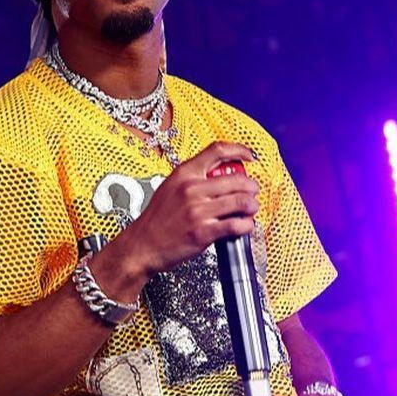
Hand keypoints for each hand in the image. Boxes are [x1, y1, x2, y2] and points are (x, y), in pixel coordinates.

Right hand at [110, 141, 259, 278]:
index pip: (217, 151)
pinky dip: (246, 225)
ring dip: (252, 206)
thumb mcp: (171, 187)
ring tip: (251, 209)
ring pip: (241, 202)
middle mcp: (192, 189)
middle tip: (253, 191)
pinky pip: (236, 225)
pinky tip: (244, 226)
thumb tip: (222, 175)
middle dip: (252, 186)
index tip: (250, 156)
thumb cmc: (157, 219)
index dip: (240, 150)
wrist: (142, 245)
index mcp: (184, 173)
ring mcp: (198, 211)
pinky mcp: (203, 232)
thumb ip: (194, 178)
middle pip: (237, 179)